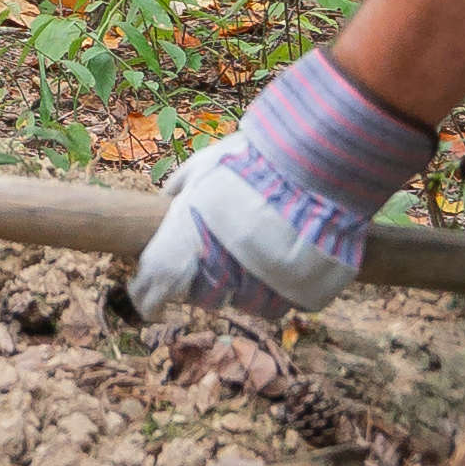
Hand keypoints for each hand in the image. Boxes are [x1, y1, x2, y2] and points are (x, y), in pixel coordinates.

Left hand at [121, 46, 435, 322]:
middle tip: (215, 264)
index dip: (149, 294)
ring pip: (245, 305)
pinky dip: (278, 293)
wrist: (317, 165)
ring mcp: (265, 287)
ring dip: (244, 290)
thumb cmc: (257, 159)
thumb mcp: (210, 162)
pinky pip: (281, 306)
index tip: (147, 299)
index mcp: (191, 239)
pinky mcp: (301, 294)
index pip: (158, 282)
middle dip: (205, 286)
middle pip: (205, 299)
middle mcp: (224, 271)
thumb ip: (186, 182)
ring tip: (254, 260)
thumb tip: (169, 194)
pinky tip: (281, 269)